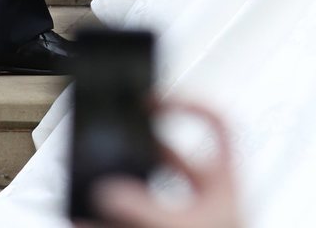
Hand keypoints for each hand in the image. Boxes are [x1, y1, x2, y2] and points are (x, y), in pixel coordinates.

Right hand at [82, 100, 242, 227]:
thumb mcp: (182, 227)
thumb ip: (144, 209)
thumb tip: (110, 191)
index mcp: (226, 182)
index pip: (219, 124)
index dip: (190, 104)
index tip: (155, 100)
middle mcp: (210, 198)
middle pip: (173, 158)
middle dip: (139, 152)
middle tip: (115, 144)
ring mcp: (193, 219)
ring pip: (151, 194)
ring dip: (121, 190)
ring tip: (93, 189)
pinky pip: (138, 219)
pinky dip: (113, 219)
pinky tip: (89, 219)